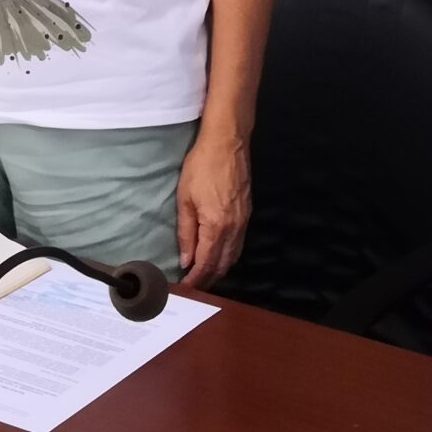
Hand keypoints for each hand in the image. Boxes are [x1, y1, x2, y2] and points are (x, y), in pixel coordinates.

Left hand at [175, 122, 250, 288]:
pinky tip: (219, 255)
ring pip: (233, 256)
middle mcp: (234, 228)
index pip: (206, 263)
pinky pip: (239, 243)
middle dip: (208, 279)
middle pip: (223, 264)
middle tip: (193, 287)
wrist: (227, 143)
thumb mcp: (185, 199)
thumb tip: (186, 260)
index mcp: (216, 226)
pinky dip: (228, 255)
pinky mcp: (247, 213)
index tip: (185, 289)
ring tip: (204, 276)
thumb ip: (186, 233)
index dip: (195, 279)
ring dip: (219, 269)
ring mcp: (244, 221)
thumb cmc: (201, 167)